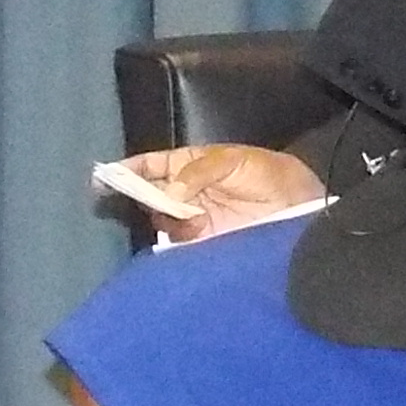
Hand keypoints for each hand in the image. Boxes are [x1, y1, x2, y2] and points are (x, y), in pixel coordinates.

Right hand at [117, 144, 325, 240]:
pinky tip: (192, 230)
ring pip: (159, 218)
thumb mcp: (236, 161)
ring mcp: (192, 219)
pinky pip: (176, 243)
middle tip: (126, 196)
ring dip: (161, 215)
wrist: (299, 209)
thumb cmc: (269, 175)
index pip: (153, 165)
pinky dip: (175, 238)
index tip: (107, 175)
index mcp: (191, 166)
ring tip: (184, 212)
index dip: (130, 168)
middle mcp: (186, 193)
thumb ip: (200, 172)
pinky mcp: (201, 244)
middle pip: (148, 193)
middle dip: (134, 194)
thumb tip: (170, 194)